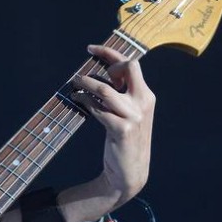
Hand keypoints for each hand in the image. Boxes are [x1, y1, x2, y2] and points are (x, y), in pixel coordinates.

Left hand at [71, 44, 155, 204]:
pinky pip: (99, 109)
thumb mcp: (129, 113)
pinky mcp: (122, 129)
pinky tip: (79, 101)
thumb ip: (121, 94)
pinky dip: (86, 102)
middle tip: (85, 68)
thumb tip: (104, 73)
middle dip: (105, 61)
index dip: (111, 53)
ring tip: (75, 84)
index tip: (91, 49)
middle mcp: (143, 103)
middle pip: (128, 68)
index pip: (132, 65)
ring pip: (106, 89)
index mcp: (146, 96)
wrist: (130, 173)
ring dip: (86, 83)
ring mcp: (134, 116)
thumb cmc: (125, 140)